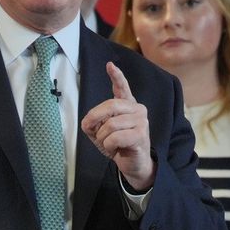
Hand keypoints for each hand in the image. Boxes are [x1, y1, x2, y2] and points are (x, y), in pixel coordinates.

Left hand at [80, 62, 155, 189]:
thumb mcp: (100, 132)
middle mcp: (137, 109)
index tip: (109, 65)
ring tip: (108, 144)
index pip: (122, 88)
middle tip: (91, 130)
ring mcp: (141, 121)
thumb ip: (93, 123)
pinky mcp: (141, 135)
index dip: (116, 76)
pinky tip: (116, 149)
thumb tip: (88, 121)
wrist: (133, 164)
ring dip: (102, 138)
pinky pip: (115, 137)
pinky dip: (109, 145)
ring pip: (110, 125)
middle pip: (110, 106)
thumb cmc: (118, 145)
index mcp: (128, 106)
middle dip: (95, 118)